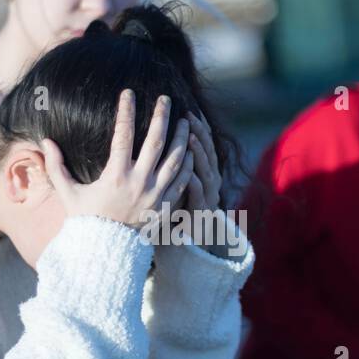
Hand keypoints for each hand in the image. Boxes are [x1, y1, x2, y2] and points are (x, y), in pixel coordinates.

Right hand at [40, 90, 193, 231]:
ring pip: (175, 160)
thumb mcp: (68, 194)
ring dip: (182, 138)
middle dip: (162, 117)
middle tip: (166, 99)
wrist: (105, 254)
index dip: (126, 111)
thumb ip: (56, 167)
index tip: (128, 93)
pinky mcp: (166, 207)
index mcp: (115, 176)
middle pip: (156, 142)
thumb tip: (45, 141)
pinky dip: (187, 165)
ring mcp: (156, 196)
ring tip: (186, 121)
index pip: (123, 134)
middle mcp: (139, 183)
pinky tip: (190, 151)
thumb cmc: (85, 222)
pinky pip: (182, 182)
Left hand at [175, 109, 233, 256]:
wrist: (184, 247)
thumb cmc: (171, 215)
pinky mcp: (200, 216)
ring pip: (207, 173)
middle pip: (207, 154)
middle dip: (200, 134)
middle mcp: (207, 184)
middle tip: (190, 117)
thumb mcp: (170, 188)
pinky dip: (197, 187)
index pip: (201, 146)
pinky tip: (192, 176)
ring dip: (200, 156)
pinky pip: (200, 199)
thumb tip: (151, 142)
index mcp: (201, 175)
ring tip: (191, 140)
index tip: (189, 112)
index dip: (199, 129)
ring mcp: (206, 200)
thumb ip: (166, 167)